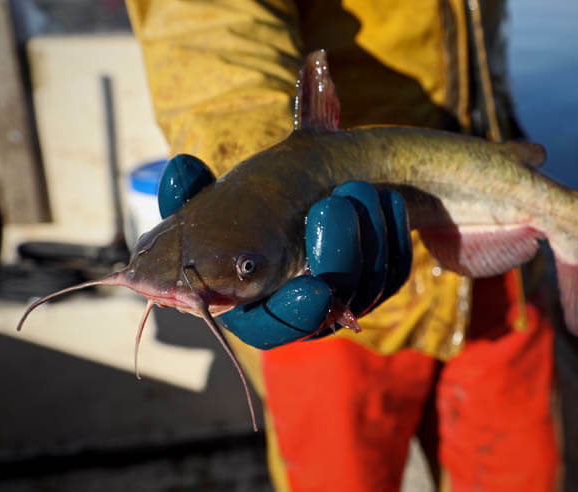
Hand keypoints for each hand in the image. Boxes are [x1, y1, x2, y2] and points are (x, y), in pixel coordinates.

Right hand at [158, 154, 411, 348]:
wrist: (312, 196)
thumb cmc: (253, 209)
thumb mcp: (214, 200)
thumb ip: (190, 195)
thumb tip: (183, 169)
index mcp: (253, 302)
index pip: (269, 329)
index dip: (291, 317)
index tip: (315, 290)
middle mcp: (300, 309)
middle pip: (330, 307)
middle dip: (337, 256)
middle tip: (335, 203)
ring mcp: (342, 299)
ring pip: (368, 284)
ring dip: (368, 233)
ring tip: (357, 187)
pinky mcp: (377, 283)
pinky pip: (395, 270)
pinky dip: (393, 233)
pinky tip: (386, 198)